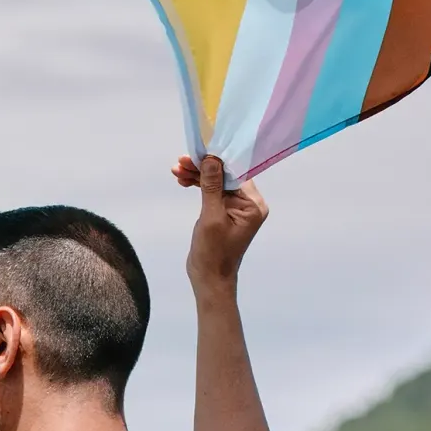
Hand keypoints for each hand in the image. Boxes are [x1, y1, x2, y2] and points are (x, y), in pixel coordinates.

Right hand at [174, 154, 267, 290]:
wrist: (209, 279)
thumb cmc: (213, 252)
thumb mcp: (211, 217)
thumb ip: (212, 187)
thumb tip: (212, 159)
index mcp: (253, 205)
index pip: (236, 173)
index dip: (217, 161)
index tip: (199, 152)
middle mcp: (249, 204)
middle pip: (226, 176)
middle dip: (203, 168)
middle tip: (181, 161)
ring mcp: (237, 208)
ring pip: (217, 182)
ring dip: (198, 175)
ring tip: (177, 169)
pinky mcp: (224, 212)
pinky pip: (213, 192)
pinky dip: (199, 186)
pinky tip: (183, 180)